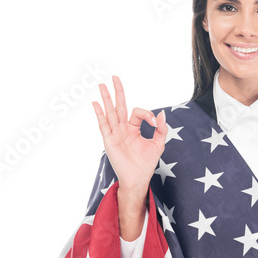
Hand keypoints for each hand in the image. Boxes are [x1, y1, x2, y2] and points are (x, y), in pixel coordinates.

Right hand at [91, 75, 166, 197]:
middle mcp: (122, 129)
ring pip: (110, 112)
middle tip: (114, 77)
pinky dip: (99, 114)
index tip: (156, 123)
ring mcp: (115, 134)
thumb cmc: (146, 163)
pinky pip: (103, 125)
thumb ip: (161, 129)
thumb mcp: (158, 144)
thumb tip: (162, 113)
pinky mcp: (109, 141)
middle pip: (119, 106)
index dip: (148, 114)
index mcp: (133, 128)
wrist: (138, 179)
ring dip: (106, 98)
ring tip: (102, 85)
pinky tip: (96, 103)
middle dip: (117, 92)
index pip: (137, 112)